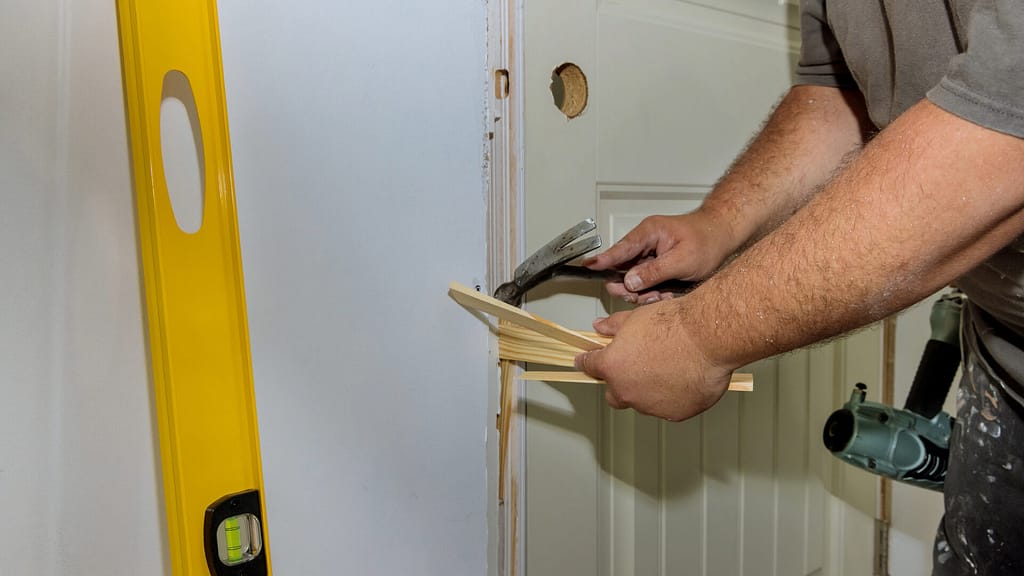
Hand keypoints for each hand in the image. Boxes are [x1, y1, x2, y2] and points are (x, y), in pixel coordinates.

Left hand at [574, 300, 733, 420]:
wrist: (706, 337)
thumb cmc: (674, 326)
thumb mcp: (635, 317)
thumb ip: (613, 326)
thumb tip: (600, 326)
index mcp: (612, 366)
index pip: (590, 366)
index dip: (588, 362)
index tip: (587, 361)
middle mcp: (627, 390)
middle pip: (613, 393)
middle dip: (618, 383)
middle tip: (633, 367)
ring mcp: (650, 405)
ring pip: (642, 402)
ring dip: (647, 390)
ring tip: (666, 369)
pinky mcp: (674, 413)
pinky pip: (667, 408)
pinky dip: (671, 398)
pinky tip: (682, 380)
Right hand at [583, 212, 737, 303]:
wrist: (723, 237)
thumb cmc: (708, 240)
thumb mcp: (682, 260)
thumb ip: (654, 272)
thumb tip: (629, 281)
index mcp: (649, 232)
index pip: (620, 249)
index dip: (603, 260)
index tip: (587, 266)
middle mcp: (646, 242)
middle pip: (624, 269)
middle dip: (632, 287)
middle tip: (642, 296)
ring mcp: (650, 254)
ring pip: (635, 279)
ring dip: (646, 291)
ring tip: (663, 294)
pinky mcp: (655, 264)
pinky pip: (646, 281)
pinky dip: (654, 290)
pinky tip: (667, 292)